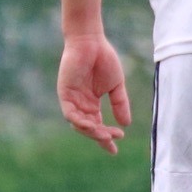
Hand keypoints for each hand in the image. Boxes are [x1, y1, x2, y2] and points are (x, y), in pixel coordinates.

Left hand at [58, 33, 131, 153]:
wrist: (91, 42)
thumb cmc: (103, 59)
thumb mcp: (116, 85)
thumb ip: (120, 103)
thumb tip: (126, 124)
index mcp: (92, 103)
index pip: (98, 126)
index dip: (106, 138)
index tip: (115, 150)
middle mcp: (81, 104)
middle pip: (89, 128)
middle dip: (101, 136)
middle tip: (113, 140)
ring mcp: (72, 100)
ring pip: (79, 124)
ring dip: (92, 131)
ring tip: (105, 134)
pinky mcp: (65, 94)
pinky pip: (70, 114)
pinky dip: (80, 122)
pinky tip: (92, 125)